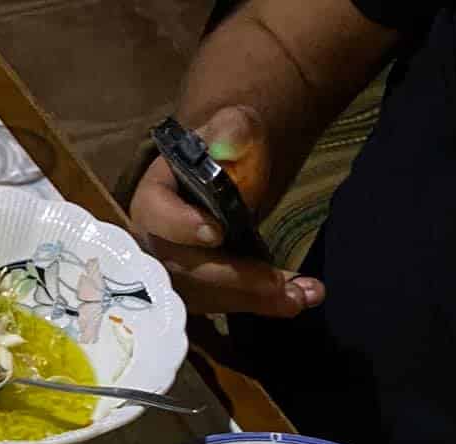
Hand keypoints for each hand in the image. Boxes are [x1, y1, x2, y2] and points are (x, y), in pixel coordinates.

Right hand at [130, 104, 324, 318]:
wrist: (227, 174)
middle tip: (276, 284)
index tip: (216, 233)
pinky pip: (224, 302)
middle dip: (232, 279)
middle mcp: (156, 242)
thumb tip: (232, 145)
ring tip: (300, 295)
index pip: (157, 216)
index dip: (182, 227)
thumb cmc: (223, 151)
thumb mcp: (229, 129)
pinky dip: (260, 303)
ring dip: (254, 299)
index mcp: (154, 198)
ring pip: (206, 295)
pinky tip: (296, 298)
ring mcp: (174, 272)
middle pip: (184, 269)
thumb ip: (232, 132)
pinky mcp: (197, 290)